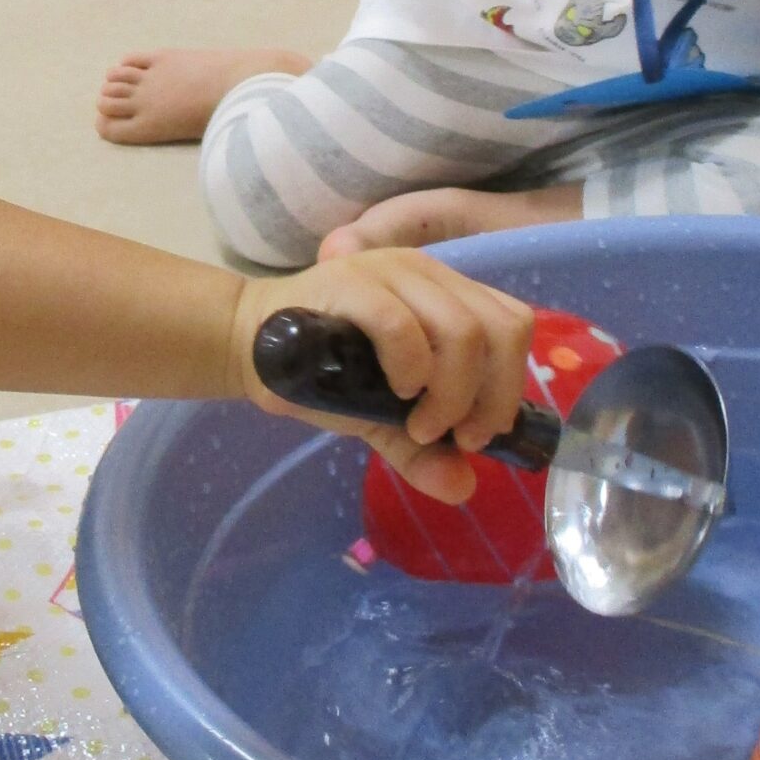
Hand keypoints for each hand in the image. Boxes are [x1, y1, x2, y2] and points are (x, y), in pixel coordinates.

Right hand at [230, 251, 533, 500]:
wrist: (247, 344)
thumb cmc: (319, 372)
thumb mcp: (381, 417)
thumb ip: (422, 451)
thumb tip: (464, 488)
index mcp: (444, 294)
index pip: (512, 324)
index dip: (509, 385)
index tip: (478, 433)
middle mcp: (426, 275)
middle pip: (500, 329)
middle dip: (490, 397)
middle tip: (454, 435)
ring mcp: (389, 272)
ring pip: (461, 329)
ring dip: (451, 392)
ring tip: (419, 425)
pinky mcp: (350, 282)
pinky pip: (401, 325)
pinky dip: (410, 369)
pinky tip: (397, 395)